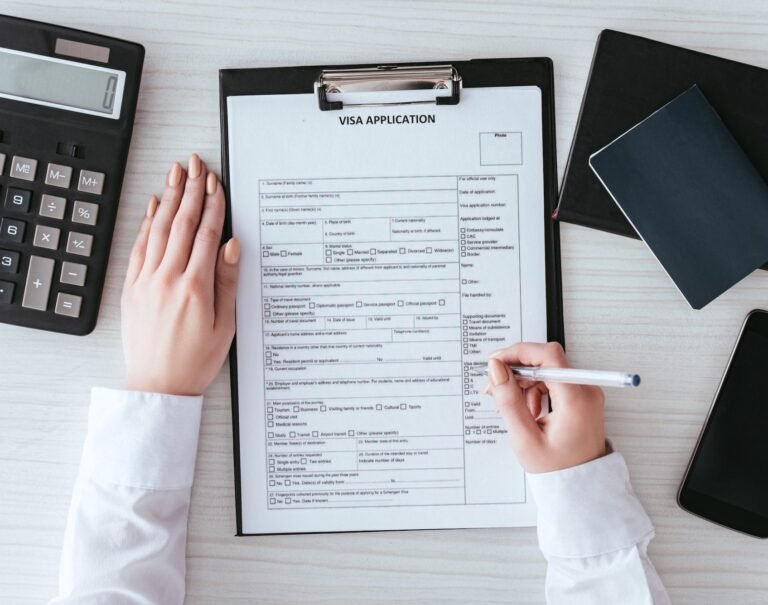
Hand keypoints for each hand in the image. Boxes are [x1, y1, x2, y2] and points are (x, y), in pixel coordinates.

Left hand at [121, 154, 239, 395]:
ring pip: (159, 229)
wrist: (158, 385)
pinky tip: (153, 206)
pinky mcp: (132, 288)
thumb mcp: (225, 324)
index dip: (213, 204)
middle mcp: (168, 278)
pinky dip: (147, 223)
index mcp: (195, 286)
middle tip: (196, 164)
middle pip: (182, 223)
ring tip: (177, 173)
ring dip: (169, 198)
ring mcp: (146, 281)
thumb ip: (227, 281)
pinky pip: (139, 246)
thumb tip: (232, 246)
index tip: (216, 182)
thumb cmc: (195, 360)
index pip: (206, 234)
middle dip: (191, 190)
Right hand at [485, 342, 605, 472]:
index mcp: (576, 399)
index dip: (519, 353)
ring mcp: (585, 393)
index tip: (497, 362)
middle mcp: (586, 390)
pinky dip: (536, 391)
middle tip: (496, 388)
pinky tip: (528, 411)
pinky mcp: (581, 398)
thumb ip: (509, 400)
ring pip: (547, 371)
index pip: (548, 355)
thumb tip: (496, 369)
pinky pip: (553, 382)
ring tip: (514, 409)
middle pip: (546, 361)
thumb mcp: (525, 438)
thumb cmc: (558, 469)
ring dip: (525, 384)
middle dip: (517, 371)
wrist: (582, 488)